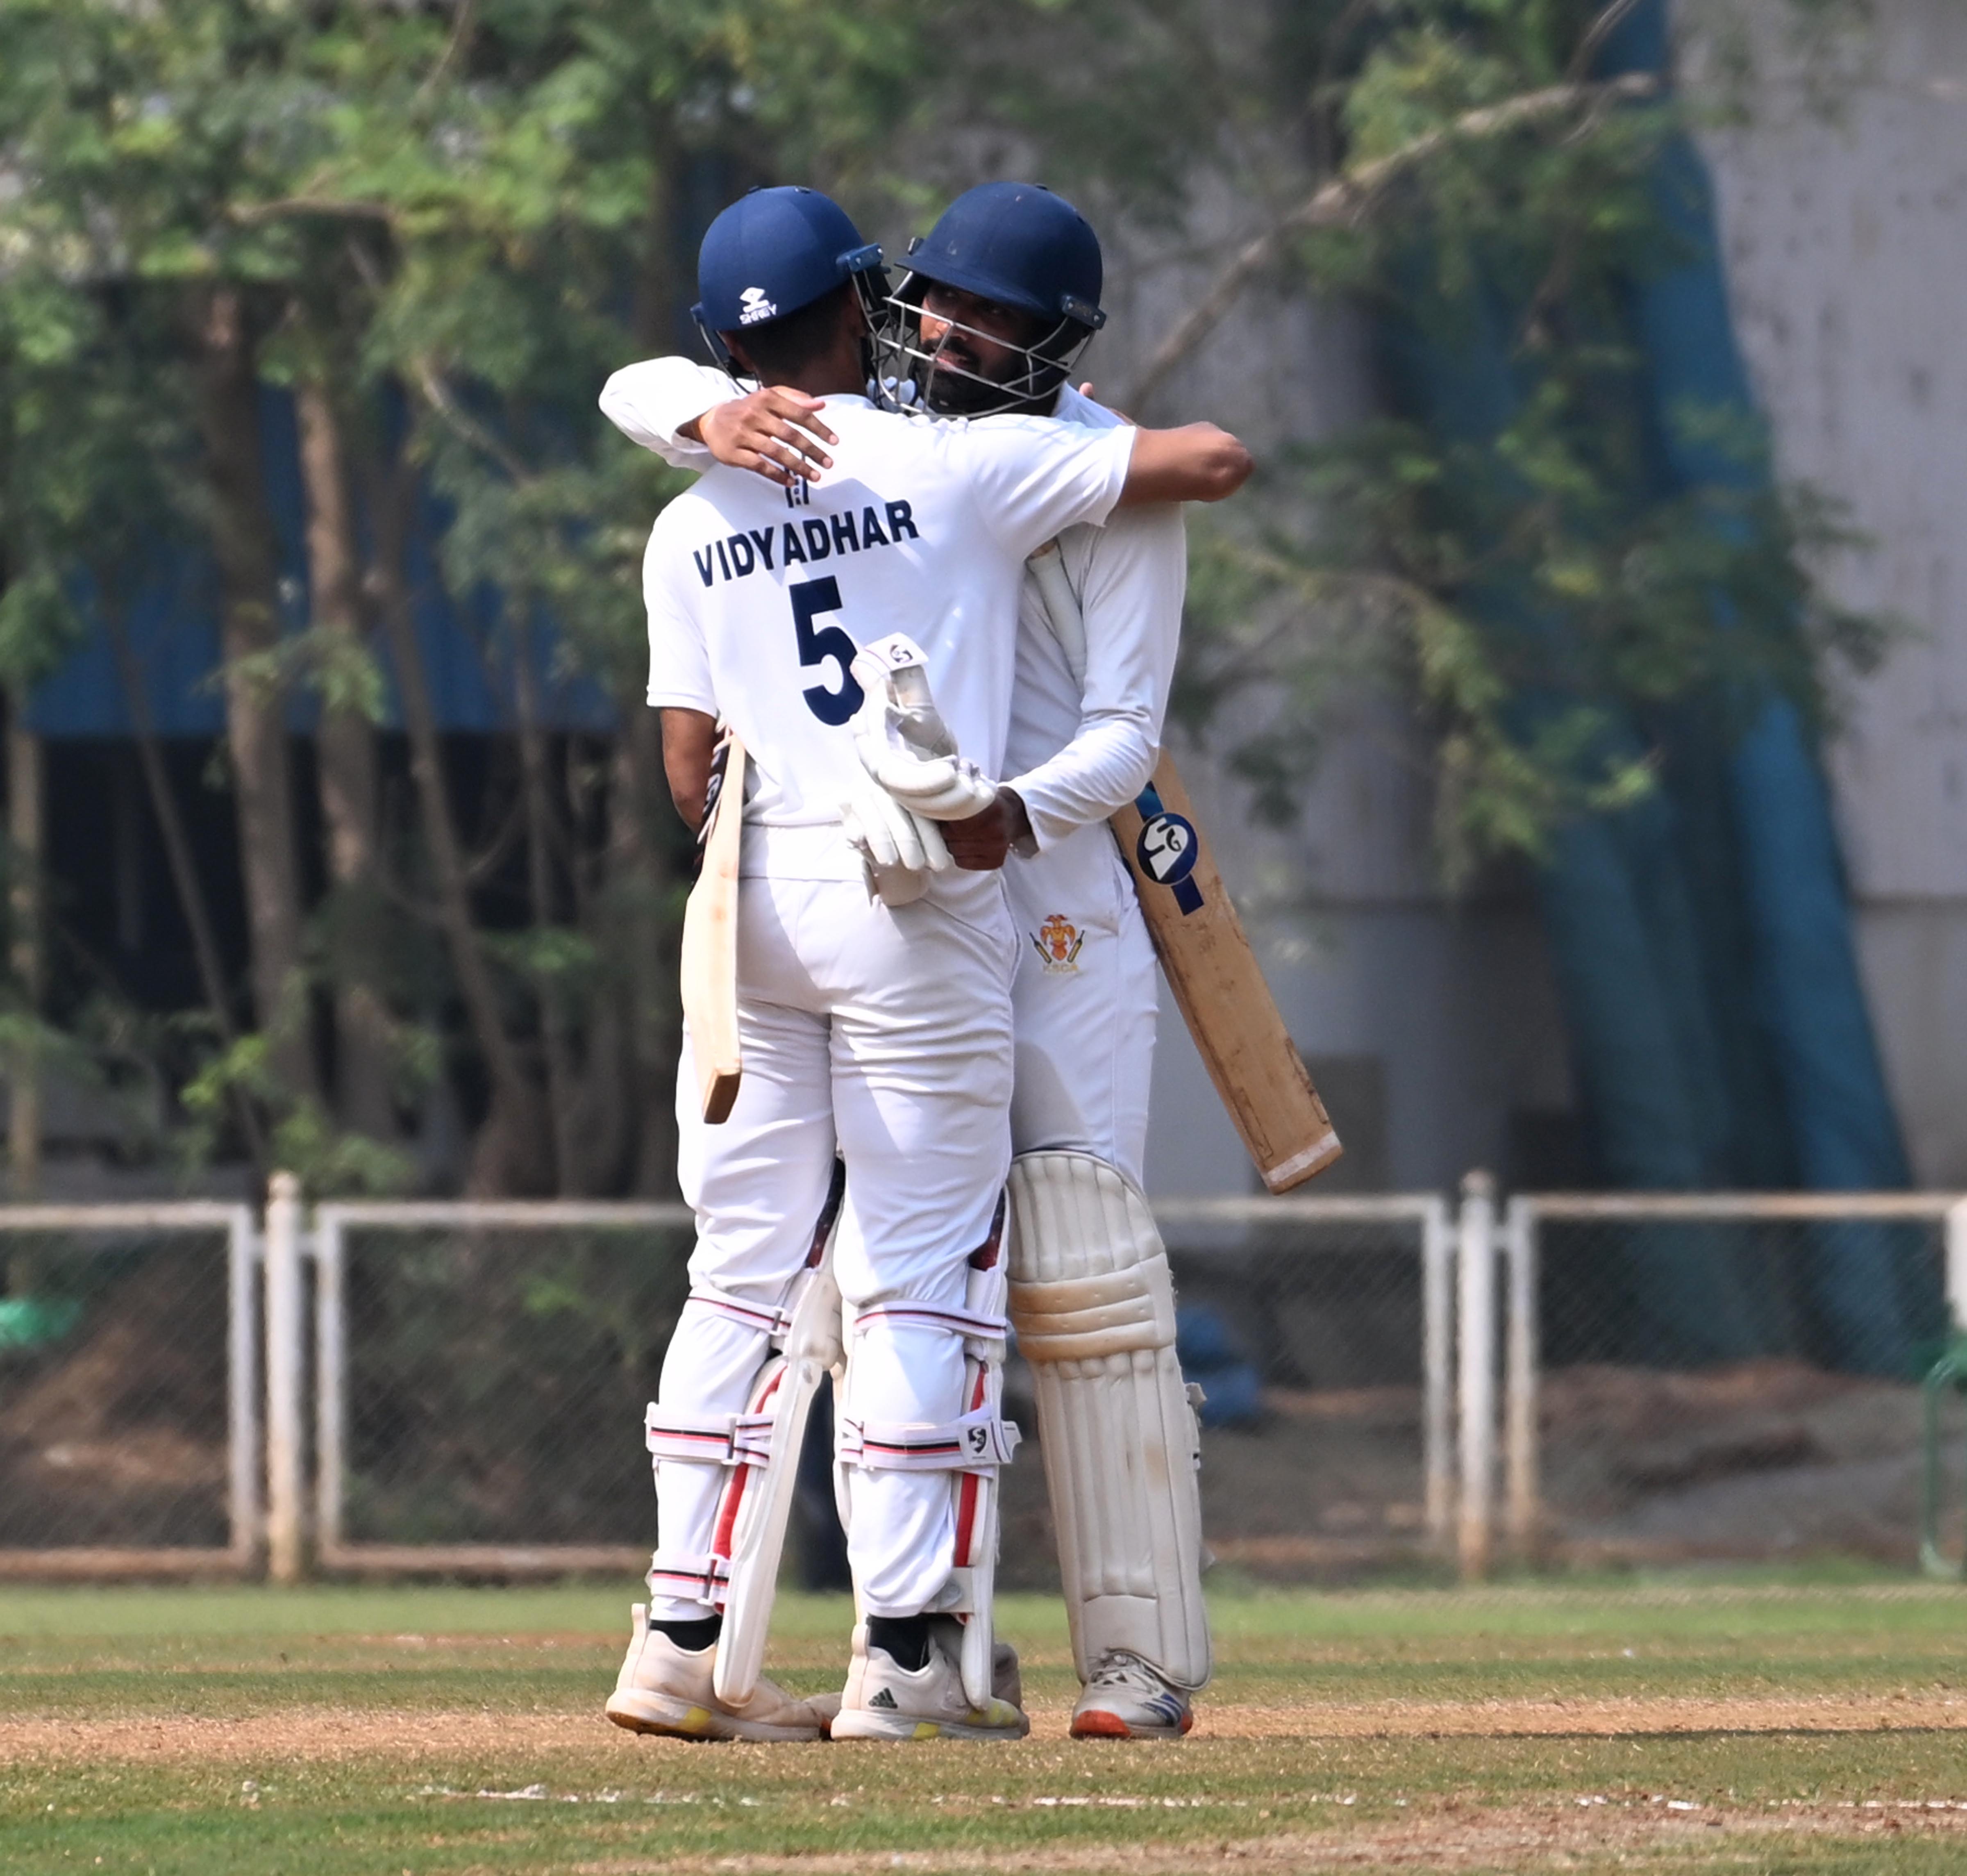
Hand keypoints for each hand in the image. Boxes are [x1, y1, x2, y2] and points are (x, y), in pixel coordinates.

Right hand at [688, 387, 837, 486]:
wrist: (712, 421)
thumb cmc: (748, 410)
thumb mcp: (769, 398)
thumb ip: (795, 399)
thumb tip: (821, 404)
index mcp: (766, 399)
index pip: (799, 414)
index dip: (819, 428)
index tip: (834, 442)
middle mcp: (754, 415)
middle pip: (790, 435)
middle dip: (812, 451)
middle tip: (828, 463)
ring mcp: (743, 434)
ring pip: (777, 452)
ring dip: (799, 466)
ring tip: (814, 476)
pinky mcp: (735, 453)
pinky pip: (760, 466)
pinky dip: (778, 475)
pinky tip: (791, 481)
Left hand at [940, 789, 1030, 871]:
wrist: (1012, 817)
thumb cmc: (988, 804)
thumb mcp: (977, 793)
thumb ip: (957, 800)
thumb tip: (927, 807)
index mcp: (993, 810)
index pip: (957, 821)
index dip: (944, 818)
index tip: (939, 814)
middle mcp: (996, 831)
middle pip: (953, 837)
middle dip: (945, 831)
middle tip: (947, 825)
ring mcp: (997, 849)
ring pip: (955, 851)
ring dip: (950, 843)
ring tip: (957, 835)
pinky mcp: (995, 862)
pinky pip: (962, 862)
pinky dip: (958, 855)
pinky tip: (966, 846)